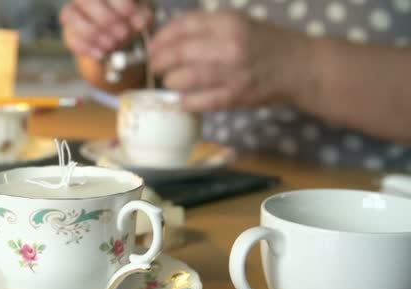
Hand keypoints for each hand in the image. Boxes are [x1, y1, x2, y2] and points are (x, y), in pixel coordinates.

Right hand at [60, 0, 152, 59]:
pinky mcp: (69, 32)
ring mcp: (73, 13)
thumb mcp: (142, 17)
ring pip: (69, 15)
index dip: (119, 3)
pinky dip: (86, 47)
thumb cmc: (132, 22)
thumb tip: (140, 22)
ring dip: (92, 32)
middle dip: (105, 18)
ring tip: (112, 45)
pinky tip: (101, 54)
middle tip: (123, 34)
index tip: (131, 15)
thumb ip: (142, 16)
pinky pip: (69, 37)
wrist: (121, 43)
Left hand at [149, 11, 310, 112]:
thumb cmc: (264, 44)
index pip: (183, 26)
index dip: (161, 37)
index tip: (153, 46)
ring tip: (168, 81)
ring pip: (185, 78)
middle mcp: (230, 45)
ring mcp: (233, 73)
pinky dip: (185, 101)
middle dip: (159, 61)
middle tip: (154, 66)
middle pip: (179, 52)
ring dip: (170, 81)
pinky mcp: (236, 96)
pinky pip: (200, 101)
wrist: (300, 67)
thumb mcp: (238, 23)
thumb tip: (168, 39)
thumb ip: (206, 28)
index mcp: (229, 22)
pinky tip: (182, 99)